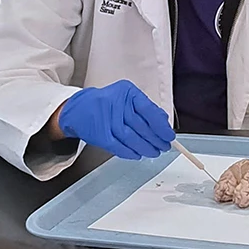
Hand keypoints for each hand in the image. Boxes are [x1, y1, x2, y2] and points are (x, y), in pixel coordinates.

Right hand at [55, 80, 174, 159]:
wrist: (78, 108)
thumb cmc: (106, 103)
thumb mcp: (127, 97)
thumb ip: (145, 108)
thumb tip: (163, 123)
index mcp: (127, 93)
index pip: (150, 111)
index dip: (161, 126)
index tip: (169, 136)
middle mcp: (117, 105)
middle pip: (142, 127)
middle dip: (156, 140)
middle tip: (164, 146)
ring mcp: (107, 121)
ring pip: (132, 138)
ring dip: (145, 148)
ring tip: (154, 152)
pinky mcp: (100, 135)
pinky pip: (118, 147)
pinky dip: (130, 152)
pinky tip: (138, 155)